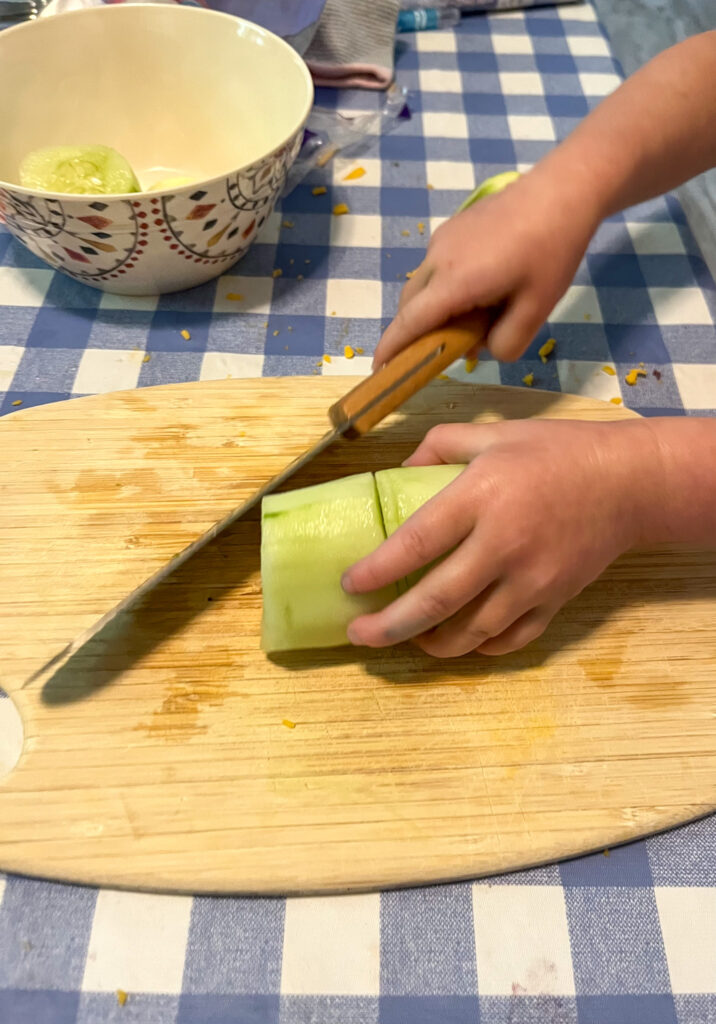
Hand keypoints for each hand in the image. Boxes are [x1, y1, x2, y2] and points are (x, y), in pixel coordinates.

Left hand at [343, 418, 655, 656]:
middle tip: (358, 634)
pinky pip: (510, 640)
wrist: (629, 484)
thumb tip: (399, 472)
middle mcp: (504, 545)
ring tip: (405, 638)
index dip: (377, 570)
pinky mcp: (554, 602)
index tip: (349, 584)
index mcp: (482, 497)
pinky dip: (479, 647)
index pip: (416, 542)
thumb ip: (439, 445)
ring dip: (429, 643)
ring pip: (471, 632)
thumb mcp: (493, 434)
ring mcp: (532, 581)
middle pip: (435, 601)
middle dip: (388, 626)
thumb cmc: (554, 454)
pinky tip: (459, 640)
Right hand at [373, 167, 598, 367]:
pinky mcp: (452, 227)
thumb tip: (482, 349)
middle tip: (442, 350)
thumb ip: (506, 343)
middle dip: (415, 332)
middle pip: (410, 305)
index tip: (379, 370)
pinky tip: (483, 289)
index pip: (410, 323)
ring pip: (424, 286)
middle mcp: (438, 258)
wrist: (561, 190)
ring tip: (474, 318)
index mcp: (454, 281)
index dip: (391, 349)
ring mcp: (442, 239)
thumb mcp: (536, 309)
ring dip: (435, 309)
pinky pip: (437, 268)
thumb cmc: (551, 251)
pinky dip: (445, 288)